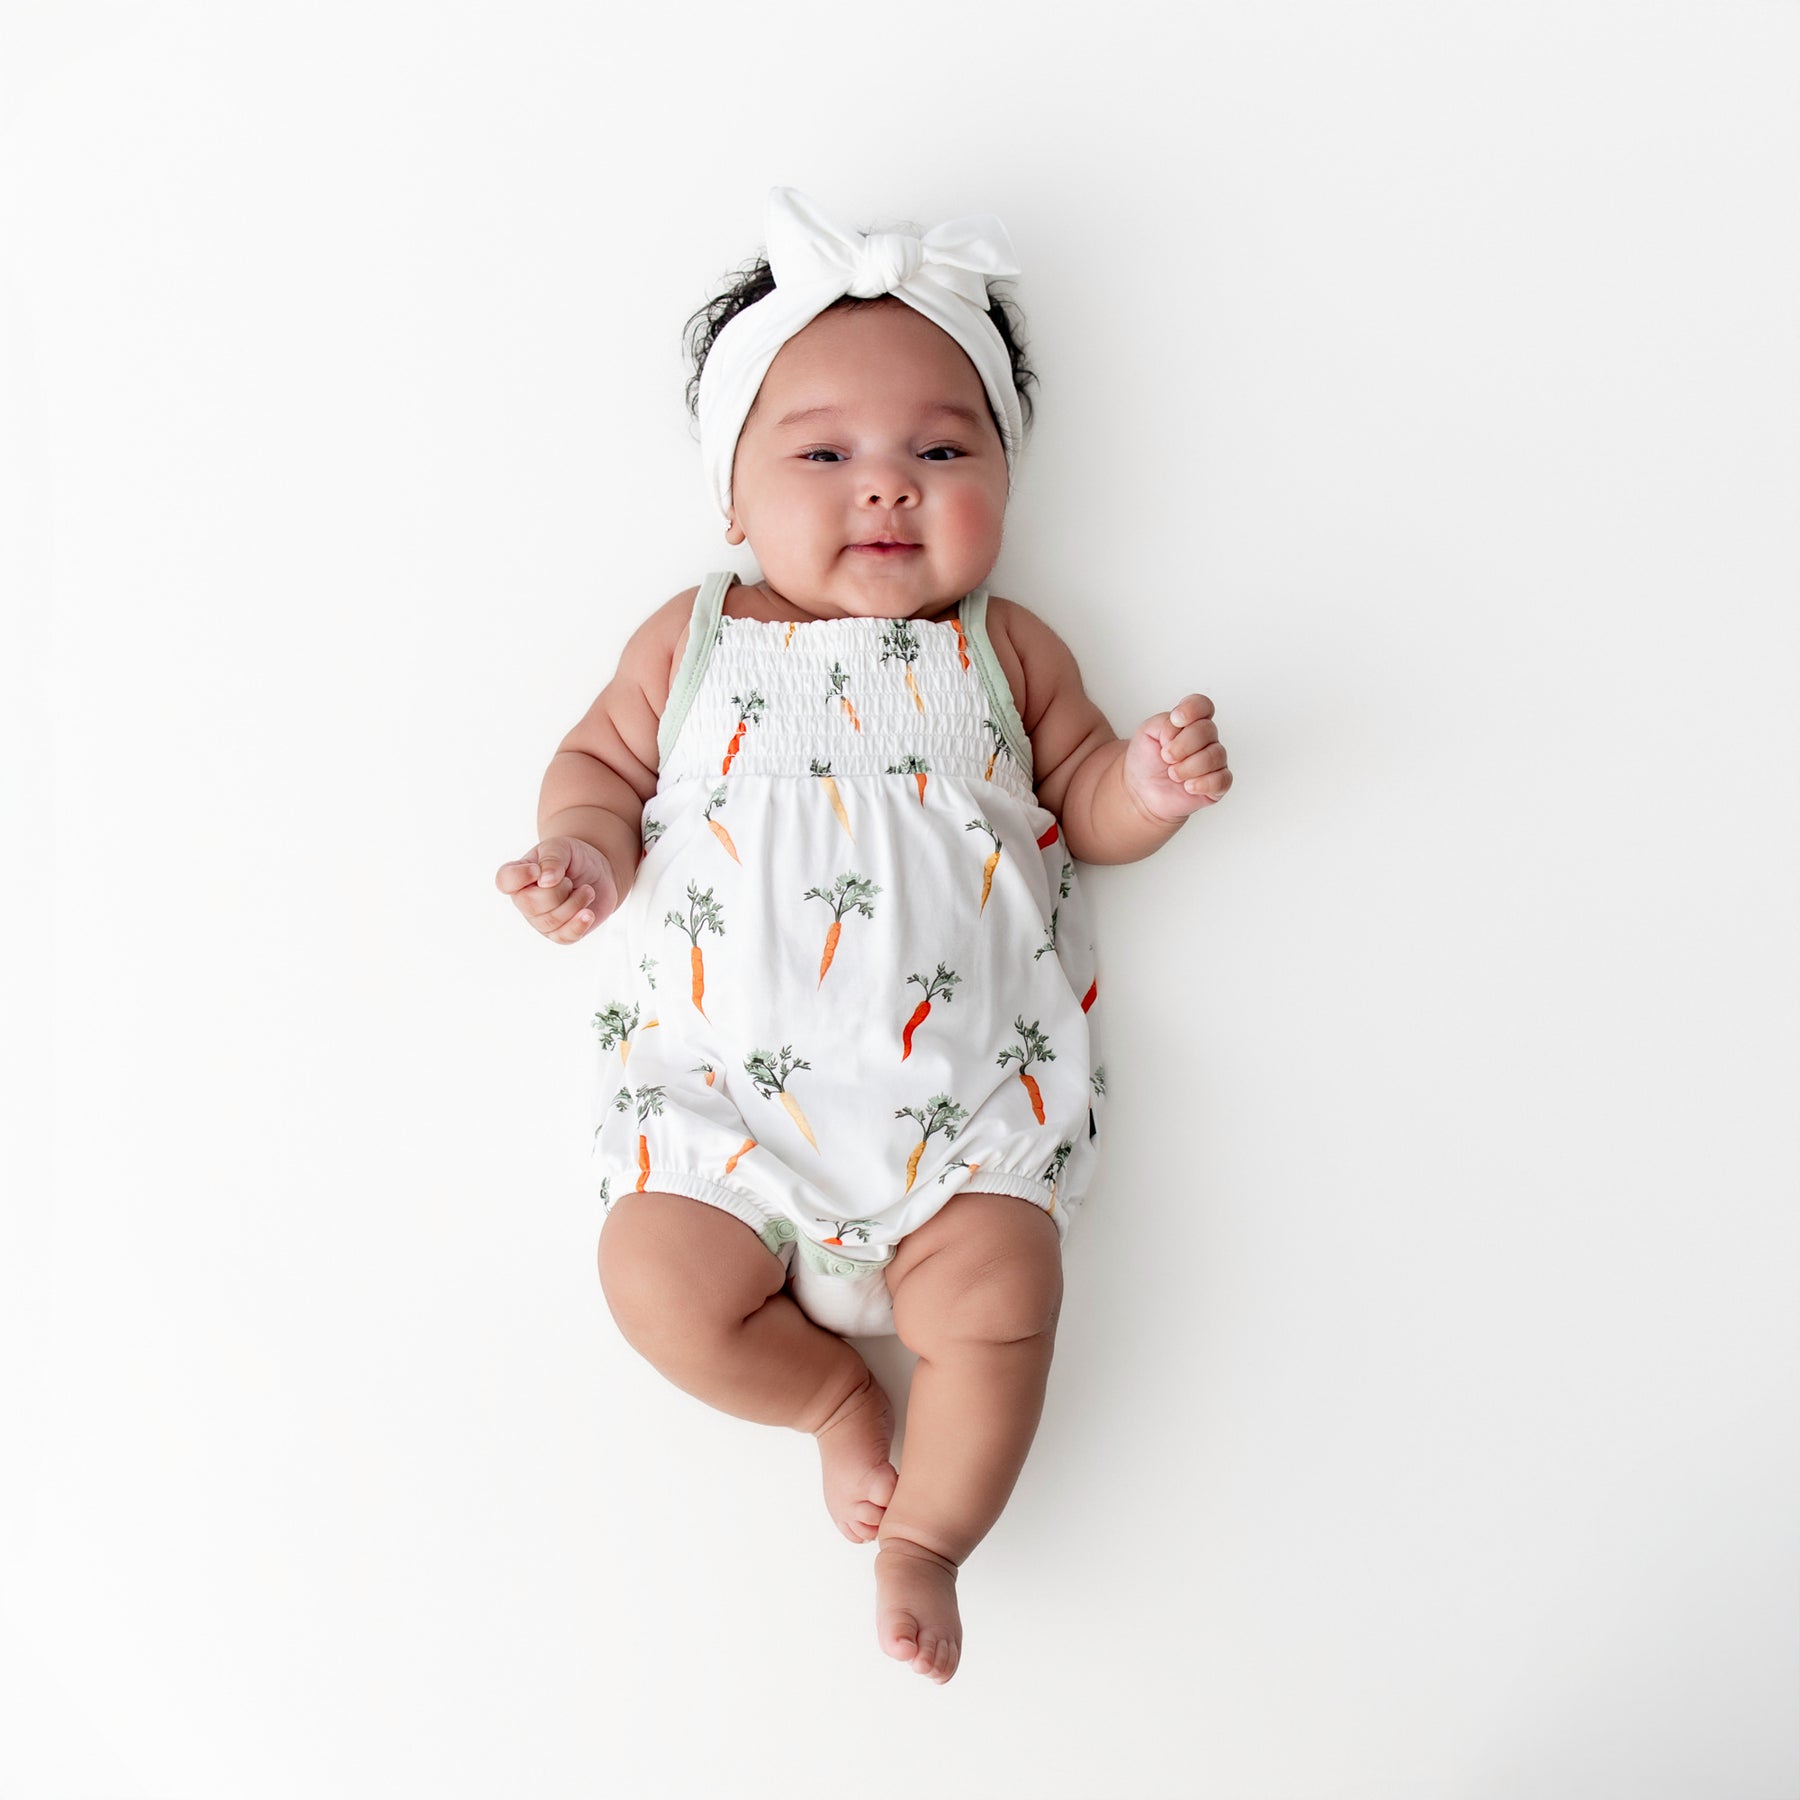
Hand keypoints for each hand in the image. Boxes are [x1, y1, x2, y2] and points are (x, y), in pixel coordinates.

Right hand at [495, 836, 620, 943]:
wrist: (599, 873)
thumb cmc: (573, 858)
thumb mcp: (562, 847)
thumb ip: (551, 859)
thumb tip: (544, 881)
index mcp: (519, 875)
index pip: (505, 880)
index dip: (520, 877)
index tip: (538, 869)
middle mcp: (525, 900)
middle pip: (531, 903)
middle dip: (558, 890)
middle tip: (571, 880)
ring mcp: (541, 919)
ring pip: (550, 921)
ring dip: (575, 902)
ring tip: (587, 890)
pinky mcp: (560, 933)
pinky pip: (564, 937)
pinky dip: (578, 925)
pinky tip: (588, 913)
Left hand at [1122, 693, 1231, 824]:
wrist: (1141, 789)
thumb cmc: (1146, 760)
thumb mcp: (1146, 733)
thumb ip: (1164, 722)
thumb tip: (1180, 727)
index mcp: (1190, 723)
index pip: (1203, 706)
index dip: (1192, 709)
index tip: (1176, 719)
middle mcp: (1206, 740)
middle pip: (1207, 730)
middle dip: (1183, 745)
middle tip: (1166, 756)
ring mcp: (1213, 761)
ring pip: (1215, 755)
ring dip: (1189, 766)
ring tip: (1173, 774)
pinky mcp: (1217, 784)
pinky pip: (1222, 780)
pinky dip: (1202, 783)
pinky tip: (1188, 786)